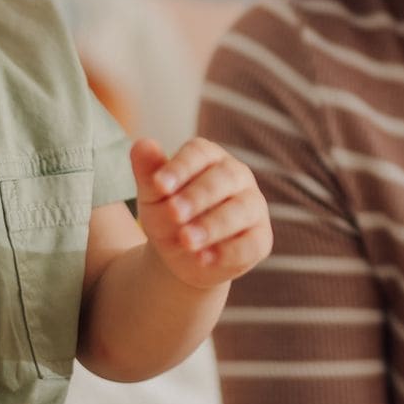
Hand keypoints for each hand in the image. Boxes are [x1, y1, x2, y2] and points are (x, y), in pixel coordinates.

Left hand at [130, 136, 272, 289]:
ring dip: (212, 225)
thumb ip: (148, 172)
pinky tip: (203, 259)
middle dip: (197, 196)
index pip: (199, 152)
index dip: (180, 167)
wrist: (181, 257)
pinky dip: (227, 252)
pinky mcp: (261, 239)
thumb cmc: (169, 216)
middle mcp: (237, 176)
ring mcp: (253, 206)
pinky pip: (251, 243)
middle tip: (174, 213)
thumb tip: (142, 143)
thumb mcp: (153, 197)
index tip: (158, 184)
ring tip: (186, 240)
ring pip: (241, 210)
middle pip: (224, 178)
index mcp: (209, 157)